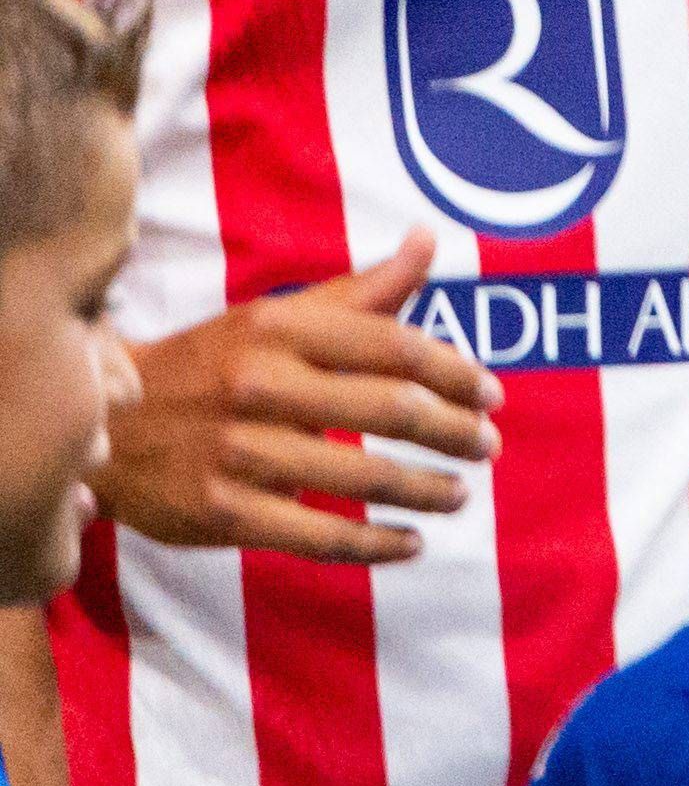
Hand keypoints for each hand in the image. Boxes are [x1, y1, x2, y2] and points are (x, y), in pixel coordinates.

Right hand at [106, 235, 498, 563]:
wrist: (98, 423)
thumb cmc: (211, 365)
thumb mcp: (277, 317)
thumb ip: (361, 291)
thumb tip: (431, 241)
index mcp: (278, 329)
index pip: (394, 347)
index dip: (456, 374)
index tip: (493, 395)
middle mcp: (259, 385)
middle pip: (390, 410)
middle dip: (455, 433)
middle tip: (489, 447)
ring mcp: (238, 452)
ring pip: (364, 479)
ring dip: (428, 491)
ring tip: (460, 493)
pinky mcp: (221, 511)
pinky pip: (320, 536)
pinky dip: (376, 545)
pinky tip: (412, 544)